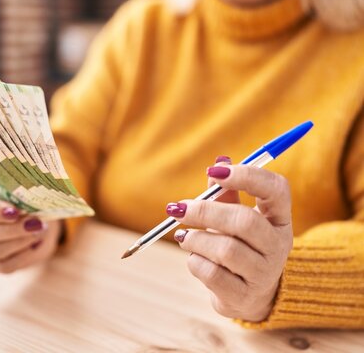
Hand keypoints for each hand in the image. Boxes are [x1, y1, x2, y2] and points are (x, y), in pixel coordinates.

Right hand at [0, 195, 61, 273]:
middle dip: (12, 229)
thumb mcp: (28, 198)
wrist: (40, 225)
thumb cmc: (30, 205)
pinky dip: (25, 256)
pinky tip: (36, 245)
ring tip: (40, 232)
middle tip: (35, 223)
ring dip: (20, 242)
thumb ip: (25, 199)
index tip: (16, 211)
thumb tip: (30, 206)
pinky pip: (7, 266)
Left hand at [166, 156, 292, 321]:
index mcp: (279, 219)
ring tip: (184, 237)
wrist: (247, 296)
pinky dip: (195, 263)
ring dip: (195, 239)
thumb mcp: (235, 218)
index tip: (214, 172)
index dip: (247, 176)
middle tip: (178, 209)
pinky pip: (212, 274)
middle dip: (205, 211)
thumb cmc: (239, 246)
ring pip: (226, 250)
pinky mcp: (244, 296)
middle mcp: (278, 245)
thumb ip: (226, 192)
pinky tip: (194, 258)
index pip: (276, 189)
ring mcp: (264, 273)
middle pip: (245, 221)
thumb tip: (220, 160)